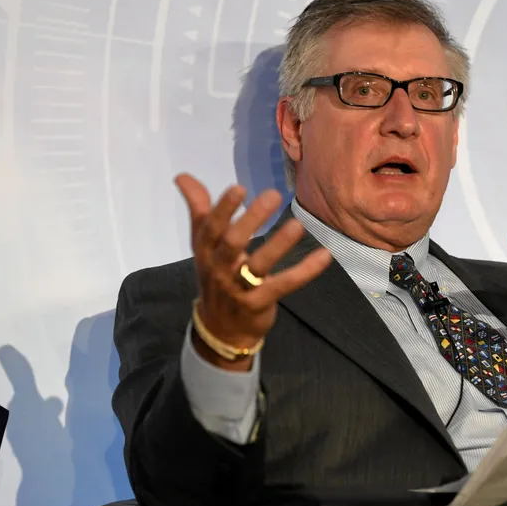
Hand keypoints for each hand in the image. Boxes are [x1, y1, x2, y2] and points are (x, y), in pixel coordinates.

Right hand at [176, 173, 332, 369]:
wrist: (220, 328)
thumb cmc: (216, 275)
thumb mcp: (203, 245)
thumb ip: (199, 209)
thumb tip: (182, 176)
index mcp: (206, 252)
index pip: (210, 228)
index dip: (223, 209)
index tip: (239, 187)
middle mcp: (220, 269)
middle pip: (232, 243)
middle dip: (251, 219)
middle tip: (273, 195)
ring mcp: (239, 288)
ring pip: (258, 266)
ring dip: (278, 245)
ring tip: (297, 225)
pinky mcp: (260, 303)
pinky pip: (284, 285)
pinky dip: (305, 271)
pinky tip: (324, 255)